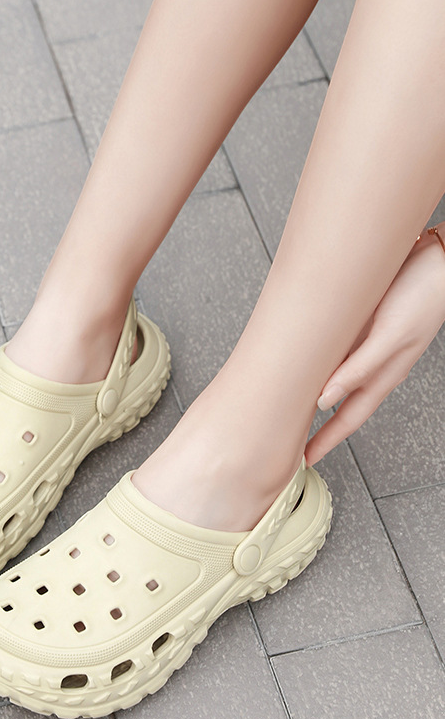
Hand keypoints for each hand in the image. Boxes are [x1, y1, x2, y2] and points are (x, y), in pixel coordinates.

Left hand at [305, 225, 444, 465]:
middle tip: (289, 437)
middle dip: (316, 425)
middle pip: (340, 403)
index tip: (304, 460)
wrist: (441, 258)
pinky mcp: (365, 323)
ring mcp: (370, 344)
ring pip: (337, 376)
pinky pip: (337, 350)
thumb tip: (326, 400)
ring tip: (289, 404)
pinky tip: (304, 357)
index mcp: (383, 375)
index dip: (326, 440)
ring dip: (314, 392)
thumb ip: (359, 368)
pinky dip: (319, 361)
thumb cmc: (423, 294)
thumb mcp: (388, 336)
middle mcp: (375, 364)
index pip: (348, 419)